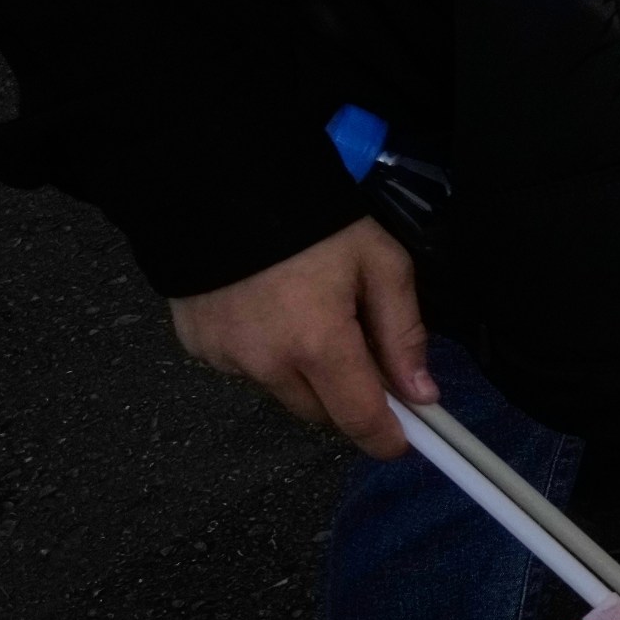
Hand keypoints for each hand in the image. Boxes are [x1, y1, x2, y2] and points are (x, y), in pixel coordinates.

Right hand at [168, 217, 438, 457]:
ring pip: (282, 392)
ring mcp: (226, 358)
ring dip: (302, 375)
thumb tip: (422, 395)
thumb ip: (403, 332)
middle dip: (345, 396)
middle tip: (357, 351)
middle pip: (321, 413)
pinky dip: (262, 354)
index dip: (386, 438)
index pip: (359, 420)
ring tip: (304, 315)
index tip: (403, 440)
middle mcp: (268, 364)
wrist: (214, 180)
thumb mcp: (379, 262)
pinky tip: (263, 309)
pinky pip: (244, 369)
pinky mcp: (197, 346)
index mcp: (318, 345)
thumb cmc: (312, 219)